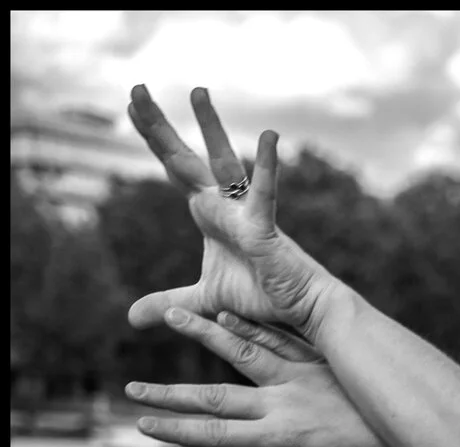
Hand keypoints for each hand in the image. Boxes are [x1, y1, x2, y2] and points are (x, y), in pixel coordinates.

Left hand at [124, 86, 333, 333]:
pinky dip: (268, 165)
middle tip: (135, 87)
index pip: (174, 169)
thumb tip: (132, 319)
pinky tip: (270, 136)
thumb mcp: (202, 301)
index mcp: (209, 214)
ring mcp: (244, 211)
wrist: (300, 311)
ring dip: (210, 126)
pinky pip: (265, 192)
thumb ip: (169, 304)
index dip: (154, 140)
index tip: (132, 108)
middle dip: (158, 125)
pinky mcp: (265, 227)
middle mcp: (223, 204)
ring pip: (221, 161)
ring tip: (197, 90)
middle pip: (183, 157)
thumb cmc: (261, 298)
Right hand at [124, 310, 407, 446]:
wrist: (417, 423)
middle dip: (170, 395)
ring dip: (204, 335)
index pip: (219, 436)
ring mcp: (300, 376)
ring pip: (243, 352)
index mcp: (284, 437)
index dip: (178, 432)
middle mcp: (285, 403)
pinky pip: (277, 340)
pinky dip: (250, 326)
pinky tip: (224, 313)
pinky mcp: (317, 360)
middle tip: (130, 389)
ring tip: (170, 317)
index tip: (143, 425)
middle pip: (216, 397)